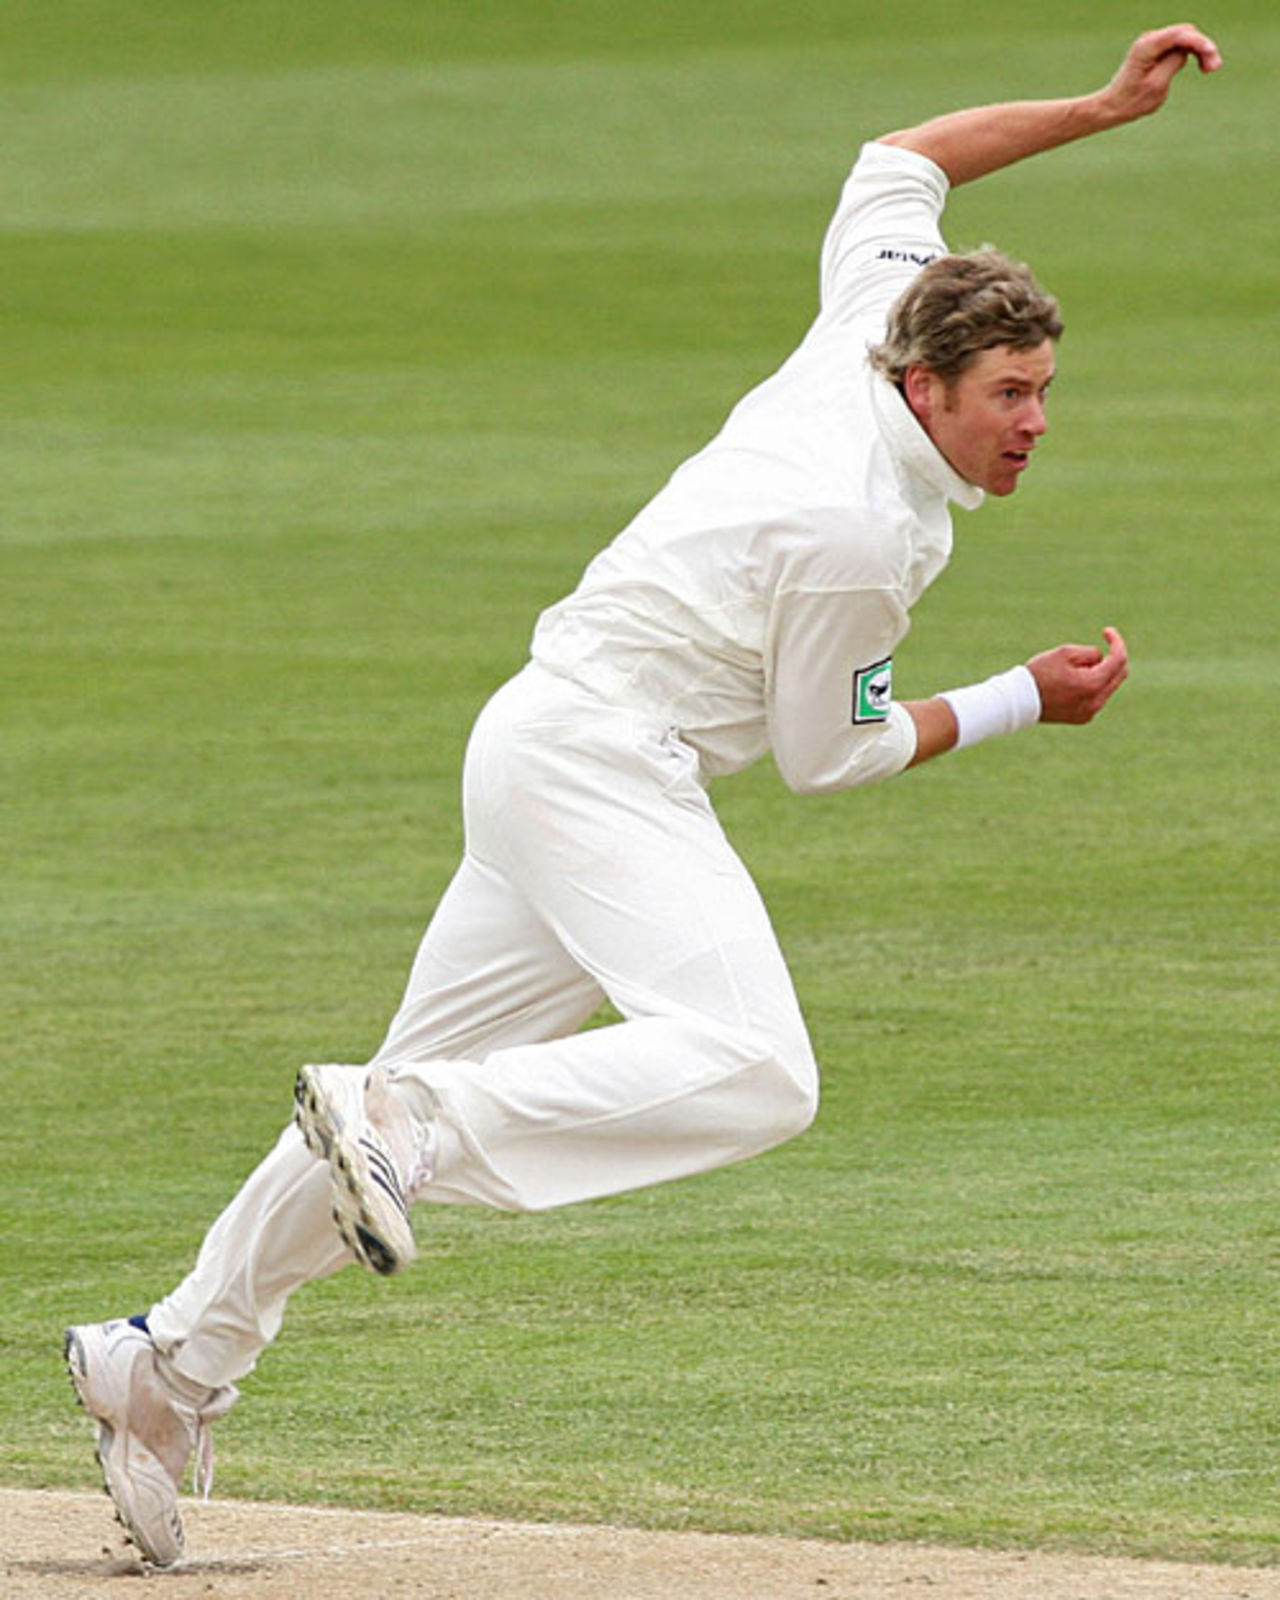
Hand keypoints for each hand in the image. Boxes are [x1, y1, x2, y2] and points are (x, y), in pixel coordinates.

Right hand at [1026, 627, 1129, 724]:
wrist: (1019, 701)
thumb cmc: (1039, 673)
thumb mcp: (1065, 653)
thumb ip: (1091, 652)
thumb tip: (1101, 659)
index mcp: (1092, 684)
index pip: (1118, 660)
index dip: (1116, 642)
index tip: (1106, 631)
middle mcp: (1095, 701)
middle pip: (1119, 674)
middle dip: (1113, 657)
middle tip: (1102, 645)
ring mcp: (1090, 712)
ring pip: (1108, 686)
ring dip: (1100, 672)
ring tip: (1073, 669)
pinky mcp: (1083, 718)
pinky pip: (1097, 697)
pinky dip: (1092, 686)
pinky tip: (1070, 683)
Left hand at [1099, 24, 1221, 123]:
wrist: (1114, 106)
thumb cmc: (1132, 100)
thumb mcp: (1156, 85)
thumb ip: (1173, 63)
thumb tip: (1187, 50)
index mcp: (1147, 47)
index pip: (1179, 35)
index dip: (1199, 42)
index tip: (1212, 53)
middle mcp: (1149, 39)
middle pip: (1185, 32)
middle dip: (1202, 47)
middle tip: (1213, 68)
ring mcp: (1153, 42)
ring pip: (1186, 38)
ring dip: (1200, 50)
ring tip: (1209, 70)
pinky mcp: (1157, 49)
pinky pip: (1181, 45)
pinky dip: (1193, 53)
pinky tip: (1202, 66)